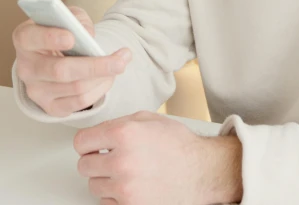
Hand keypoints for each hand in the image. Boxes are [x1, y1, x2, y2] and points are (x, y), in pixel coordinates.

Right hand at [13, 6, 131, 116]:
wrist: (56, 53)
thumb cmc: (62, 30)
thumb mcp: (69, 16)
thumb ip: (77, 21)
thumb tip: (87, 35)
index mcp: (25, 39)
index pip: (31, 38)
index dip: (50, 38)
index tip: (72, 37)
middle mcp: (26, 67)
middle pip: (60, 71)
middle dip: (95, 66)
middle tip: (121, 59)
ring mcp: (36, 90)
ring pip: (75, 88)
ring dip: (103, 77)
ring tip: (120, 63)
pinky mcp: (49, 107)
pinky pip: (78, 102)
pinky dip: (99, 90)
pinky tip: (109, 77)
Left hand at [74, 111, 207, 204]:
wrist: (200, 172)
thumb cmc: (178, 145)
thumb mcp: (148, 120)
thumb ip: (119, 123)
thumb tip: (97, 133)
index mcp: (124, 133)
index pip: (81, 142)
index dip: (87, 143)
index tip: (92, 145)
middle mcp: (122, 161)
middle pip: (84, 166)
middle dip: (95, 161)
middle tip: (110, 158)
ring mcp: (125, 187)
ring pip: (93, 186)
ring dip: (105, 179)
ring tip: (126, 171)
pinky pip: (106, 202)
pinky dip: (115, 195)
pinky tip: (131, 184)